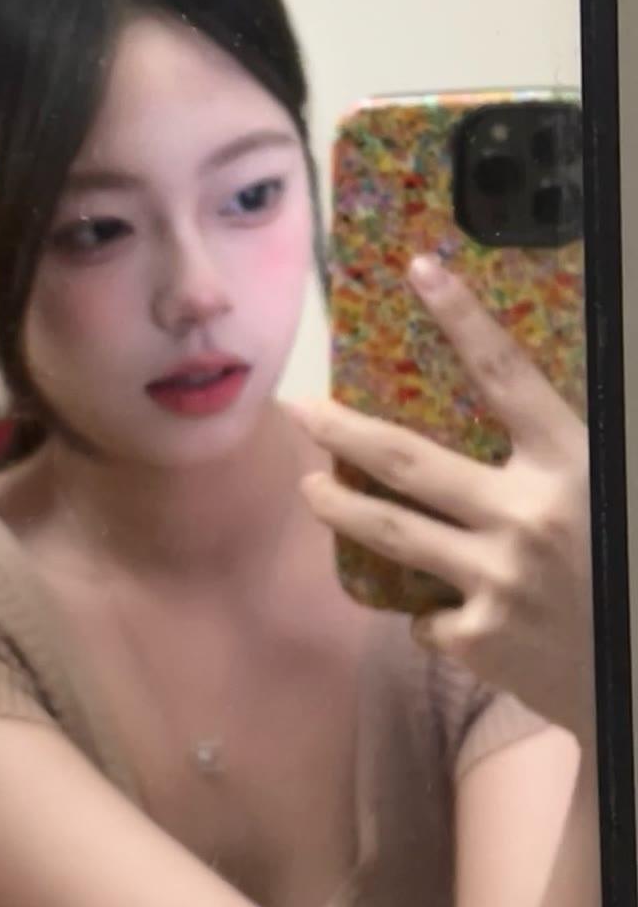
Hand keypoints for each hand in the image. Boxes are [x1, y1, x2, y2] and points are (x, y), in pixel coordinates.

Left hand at [289, 254, 594, 742]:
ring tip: (312, 490)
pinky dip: (431, 609)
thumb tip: (502, 408)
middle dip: (341, 431)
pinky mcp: (480, 636)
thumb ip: (554, 457)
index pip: (507, 375)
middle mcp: (530, 515)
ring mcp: (497, 578)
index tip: (421, 270)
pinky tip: (455, 613)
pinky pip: (425, 612)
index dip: (462, 318)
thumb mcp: (610, 491)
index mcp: (573, 465)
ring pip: (390, 532)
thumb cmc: (624, 571)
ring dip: (339, 508)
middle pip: (408, 460)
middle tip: (300, 410)